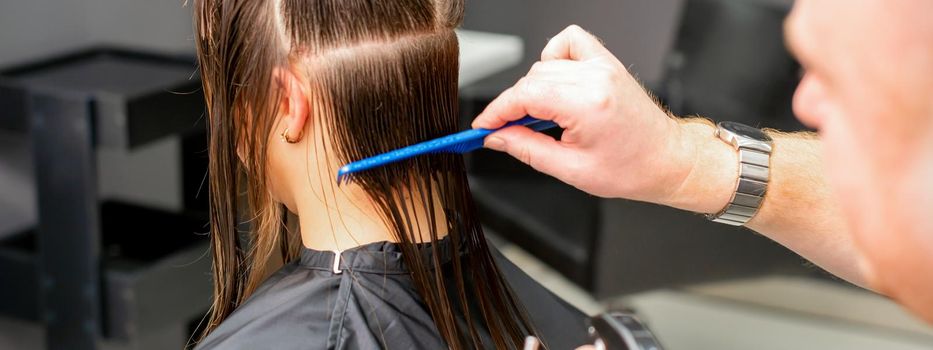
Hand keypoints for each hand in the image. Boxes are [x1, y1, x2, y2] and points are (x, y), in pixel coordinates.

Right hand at [472, 25, 701, 206]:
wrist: (665, 159)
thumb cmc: (629, 168)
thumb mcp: (569, 169)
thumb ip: (526, 148)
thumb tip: (496, 137)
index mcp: (587, 104)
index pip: (524, 96)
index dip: (496, 112)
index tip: (483, 126)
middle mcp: (595, 78)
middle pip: (530, 80)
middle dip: (512, 106)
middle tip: (506, 130)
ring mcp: (602, 66)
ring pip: (544, 64)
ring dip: (534, 88)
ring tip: (543, 117)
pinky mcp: (606, 62)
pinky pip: (569, 42)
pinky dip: (555, 58)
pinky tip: (557, 84)